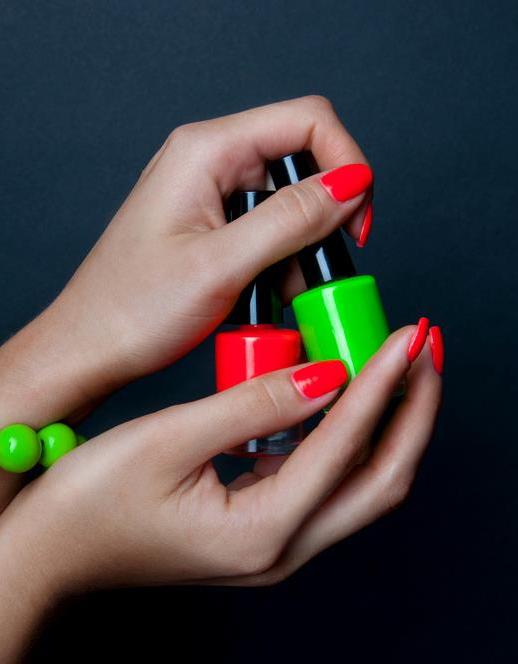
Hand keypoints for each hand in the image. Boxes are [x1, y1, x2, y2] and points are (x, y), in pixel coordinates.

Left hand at [0, 95, 369, 507]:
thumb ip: (290, 219)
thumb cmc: (132, 310)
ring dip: (302, 249)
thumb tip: (352, 184)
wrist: (89, 350)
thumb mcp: (221, 264)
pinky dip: (281, 263)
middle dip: (325, 215)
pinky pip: (267, 231)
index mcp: (205, 151)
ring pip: (289, 203)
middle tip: (325, 266)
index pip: (307, 121)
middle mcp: (209, 162)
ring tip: (284, 295)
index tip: (358, 221)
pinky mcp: (212, 227)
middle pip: (302, 161)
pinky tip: (268, 297)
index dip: (347, 164)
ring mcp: (209, 195)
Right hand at [0, 326, 440, 660]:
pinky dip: (353, 437)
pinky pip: (331, 481)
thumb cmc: (92, 501)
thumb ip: (253, 407)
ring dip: (390, 423)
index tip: (406, 336)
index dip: (380, 383)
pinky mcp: (264, 527)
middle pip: (382, 477)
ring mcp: (277, 543)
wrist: (53, 548)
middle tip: (425, 351)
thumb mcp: (169, 440)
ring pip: (363, 483)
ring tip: (401, 368)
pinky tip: (350, 398)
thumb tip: (323, 375)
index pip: (344, 444)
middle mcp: (282, 548)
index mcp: (261, 531)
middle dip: (413, 411)